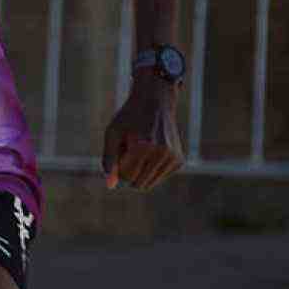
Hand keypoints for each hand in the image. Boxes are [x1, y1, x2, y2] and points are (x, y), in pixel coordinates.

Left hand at [101, 75, 183, 190]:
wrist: (155, 101)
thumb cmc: (129, 118)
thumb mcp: (112, 134)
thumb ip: (109, 160)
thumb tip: (111, 186)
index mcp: (143, 147)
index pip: (126, 177)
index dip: (119, 167)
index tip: (120, 151)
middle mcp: (161, 153)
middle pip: (138, 183)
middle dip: (129, 172)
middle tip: (130, 151)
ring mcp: (173, 158)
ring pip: (149, 183)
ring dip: (141, 171)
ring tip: (141, 150)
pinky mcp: (179, 161)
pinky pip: (159, 177)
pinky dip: (151, 169)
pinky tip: (152, 151)